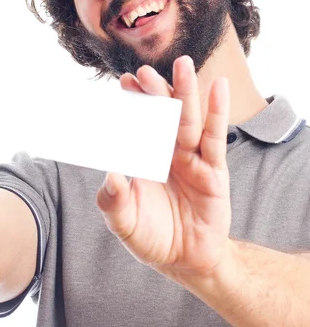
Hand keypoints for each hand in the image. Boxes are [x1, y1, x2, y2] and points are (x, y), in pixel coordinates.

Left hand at [96, 55, 231, 277]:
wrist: (185, 261)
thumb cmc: (150, 238)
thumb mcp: (124, 222)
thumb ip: (112, 200)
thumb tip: (110, 174)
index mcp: (142, 160)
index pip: (136, 126)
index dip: (131, 105)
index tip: (123, 83)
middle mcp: (165, 154)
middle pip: (161, 116)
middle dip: (153, 93)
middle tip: (143, 71)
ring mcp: (191, 160)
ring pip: (187, 121)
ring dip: (184, 93)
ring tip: (182, 64)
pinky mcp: (213, 171)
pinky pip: (215, 138)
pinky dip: (216, 112)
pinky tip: (217, 87)